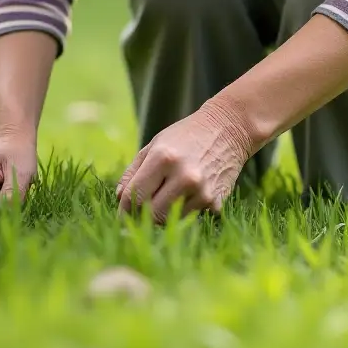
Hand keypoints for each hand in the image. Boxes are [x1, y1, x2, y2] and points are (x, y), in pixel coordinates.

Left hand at [116, 98, 252, 221]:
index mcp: (163, 158)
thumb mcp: (155, 144)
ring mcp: (201, 190)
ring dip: (166, 212)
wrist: (228, 128)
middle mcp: (183, 176)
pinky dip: (187, 210)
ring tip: (170, 194)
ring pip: (171, 219)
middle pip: (151, 214)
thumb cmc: (186, 135)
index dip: (124, 208)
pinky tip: (191, 193)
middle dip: (144, 214)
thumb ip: (133, 171)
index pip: (134, 197)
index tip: (123, 212)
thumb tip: (120, 198)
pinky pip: (192, 217)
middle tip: (143, 208)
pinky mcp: (215, 201)